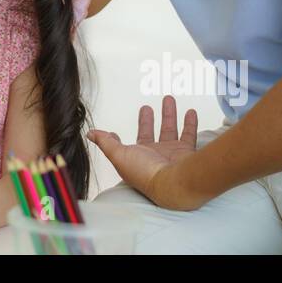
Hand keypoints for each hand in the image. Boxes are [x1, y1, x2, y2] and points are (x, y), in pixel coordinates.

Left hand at [87, 96, 203, 210]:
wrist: (174, 183)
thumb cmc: (146, 173)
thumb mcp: (119, 155)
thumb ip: (106, 143)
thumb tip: (91, 134)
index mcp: (136, 158)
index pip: (124, 146)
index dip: (117, 140)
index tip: (113, 132)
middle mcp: (154, 156)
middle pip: (149, 133)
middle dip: (147, 120)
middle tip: (146, 108)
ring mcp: (171, 154)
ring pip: (170, 129)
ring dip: (169, 115)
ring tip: (169, 100)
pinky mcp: (186, 152)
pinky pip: (189, 134)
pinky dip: (190, 123)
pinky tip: (190, 112)